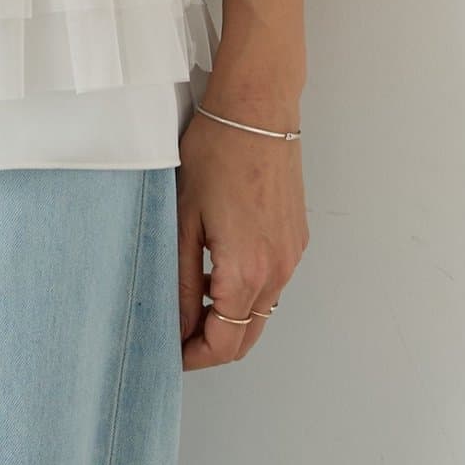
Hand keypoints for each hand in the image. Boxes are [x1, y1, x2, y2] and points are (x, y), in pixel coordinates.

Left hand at [176, 102, 308, 369]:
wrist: (257, 109)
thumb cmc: (216, 151)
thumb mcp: (184, 216)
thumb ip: (181, 277)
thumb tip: (178, 321)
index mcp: (246, 270)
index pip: (223, 343)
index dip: (194, 356)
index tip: (169, 352)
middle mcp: (277, 271)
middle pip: (246, 337)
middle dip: (211, 346)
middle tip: (177, 336)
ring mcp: (291, 256)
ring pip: (261, 313)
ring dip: (229, 319)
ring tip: (191, 302)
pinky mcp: (296, 240)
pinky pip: (272, 285)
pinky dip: (246, 293)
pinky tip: (217, 271)